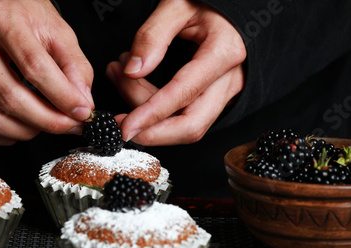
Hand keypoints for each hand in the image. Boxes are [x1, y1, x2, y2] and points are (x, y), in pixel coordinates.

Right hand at [0, 0, 93, 144]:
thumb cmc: (23, 18)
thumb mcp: (58, 31)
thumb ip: (76, 67)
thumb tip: (82, 104)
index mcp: (1, 19)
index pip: (34, 67)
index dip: (62, 97)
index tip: (83, 112)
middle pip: (10, 98)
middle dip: (48, 121)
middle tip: (69, 126)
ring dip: (24, 132)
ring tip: (44, 125)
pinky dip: (0, 136)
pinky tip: (19, 128)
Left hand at [106, 0, 245, 145]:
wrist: (231, 8)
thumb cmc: (208, 1)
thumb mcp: (177, 4)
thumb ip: (153, 35)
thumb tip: (133, 70)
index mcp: (223, 53)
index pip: (184, 95)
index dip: (151, 115)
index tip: (125, 126)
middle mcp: (229, 79)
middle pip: (191, 125)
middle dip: (152, 131)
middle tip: (120, 122)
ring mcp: (224, 91)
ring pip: (186, 123)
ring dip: (149, 113)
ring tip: (119, 75)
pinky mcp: (214, 96)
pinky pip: (184, 113)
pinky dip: (156, 107)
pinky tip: (133, 83)